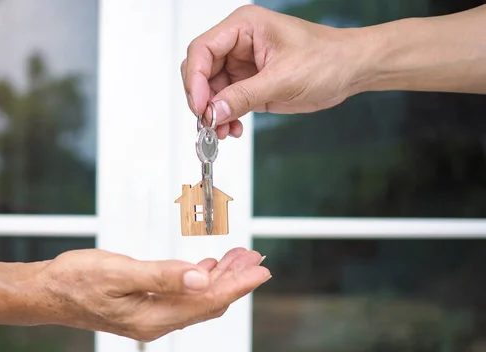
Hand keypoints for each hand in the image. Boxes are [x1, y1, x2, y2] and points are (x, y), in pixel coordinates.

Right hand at [30, 247, 269, 340]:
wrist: (48, 291)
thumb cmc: (76, 281)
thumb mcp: (120, 273)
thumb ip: (163, 276)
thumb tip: (200, 279)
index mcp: (154, 316)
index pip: (208, 301)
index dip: (237, 284)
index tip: (259, 270)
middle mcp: (157, 321)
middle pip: (208, 302)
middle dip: (234, 279)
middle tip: (254, 259)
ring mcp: (152, 315)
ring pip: (197, 298)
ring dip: (219, 278)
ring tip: (237, 259)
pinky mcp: (146, 306)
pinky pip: (183, 295)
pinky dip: (199, 279)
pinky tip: (206, 267)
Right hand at [181, 4, 366, 138]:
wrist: (349, 71)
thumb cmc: (327, 59)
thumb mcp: (284, 78)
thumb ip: (244, 96)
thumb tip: (213, 111)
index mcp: (244, 27)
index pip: (203, 49)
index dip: (195, 79)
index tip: (200, 106)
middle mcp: (238, 44)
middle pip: (201, 70)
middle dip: (202, 99)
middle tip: (208, 122)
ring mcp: (241, 65)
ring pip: (210, 91)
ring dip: (213, 113)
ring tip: (222, 131)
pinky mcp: (248, 84)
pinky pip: (225, 102)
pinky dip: (224, 117)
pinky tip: (233, 128)